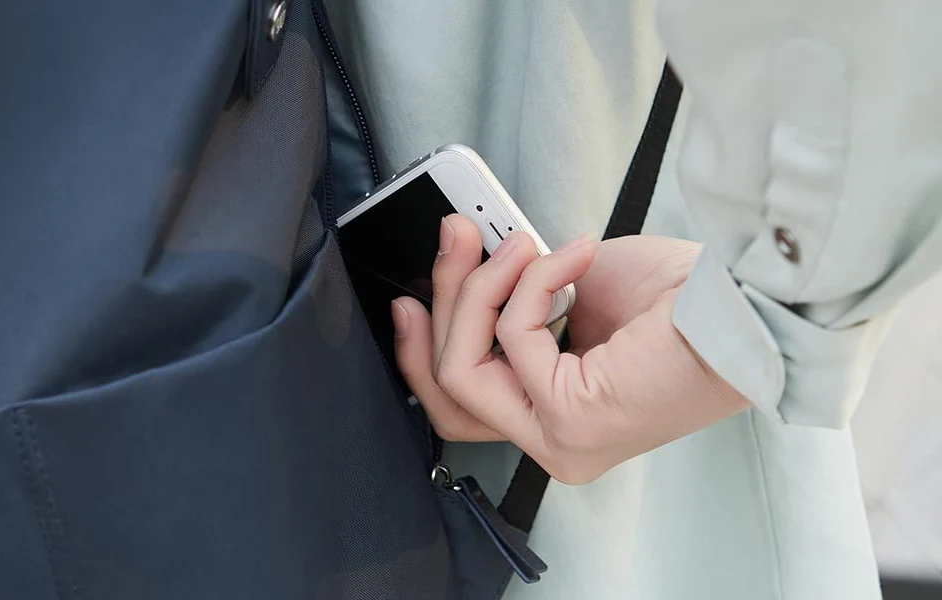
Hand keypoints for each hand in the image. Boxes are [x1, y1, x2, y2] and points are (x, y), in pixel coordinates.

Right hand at [392, 215, 749, 483]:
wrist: (741, 307)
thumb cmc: (676, 302)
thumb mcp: (569, 293)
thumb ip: (512, 296)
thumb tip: (466, 257)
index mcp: (555, 415)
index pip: (463, 399)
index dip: (424, 347)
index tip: (410, 294)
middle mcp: (554, 441)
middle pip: (449, 388)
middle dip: (443, 303)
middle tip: (455, 237)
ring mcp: (560, 439)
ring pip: (462, 367)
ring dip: (479, 288)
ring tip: (519, 244)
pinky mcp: (570, 420)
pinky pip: (512, 335)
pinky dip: (534, 279)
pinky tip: (574, 254)